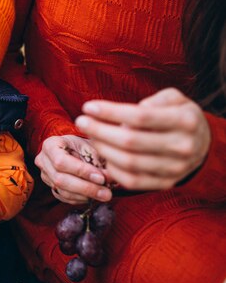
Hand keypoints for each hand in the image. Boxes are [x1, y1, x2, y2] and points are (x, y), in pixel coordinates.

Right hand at [35, 135, 109, 204]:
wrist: (74, 149)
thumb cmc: (82, 145)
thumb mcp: (89, 146)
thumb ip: (97, 161)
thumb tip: (109, 178)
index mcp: (50, 145)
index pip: (61, 161)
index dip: (81, 171)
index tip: (100, 178)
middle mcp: (43, 160)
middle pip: (60, 179)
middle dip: (85, 188)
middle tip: (106, 193)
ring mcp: (44, 175)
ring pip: (62, 191)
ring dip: (85, 195)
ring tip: (104, 195)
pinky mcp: (50, 187)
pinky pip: (64, 197)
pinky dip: (80, 199)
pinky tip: (93, 196)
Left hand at [76, 88, 210, 189]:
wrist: (202, 145)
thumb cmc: (179, 116)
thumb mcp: (174, 99)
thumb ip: (153, 100)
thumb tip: (127, 113)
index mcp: (185, 121)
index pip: (140, 117)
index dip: (110, 112)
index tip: (88, 107)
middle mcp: (182, 146)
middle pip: (130, 141)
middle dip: (99, 131)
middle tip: (80, 121)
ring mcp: (175, 168)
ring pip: (128, 163)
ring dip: (102, 149)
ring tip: (90, 136)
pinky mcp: (166, 183)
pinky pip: (132, 181)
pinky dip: (112, 169)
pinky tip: (103, 154)